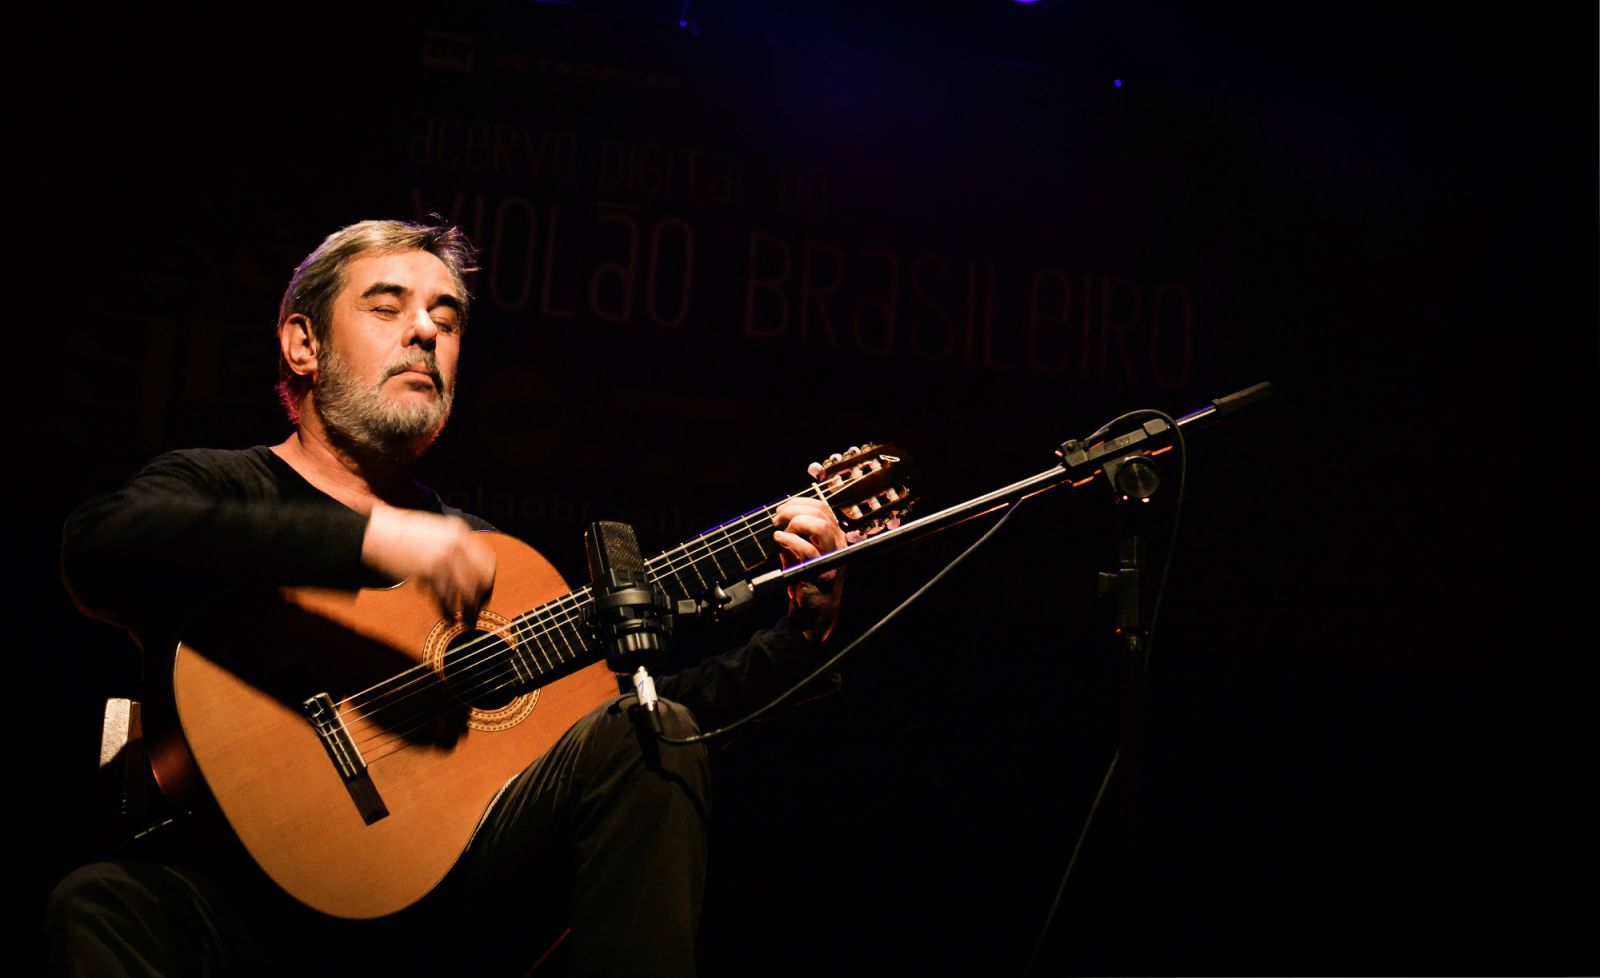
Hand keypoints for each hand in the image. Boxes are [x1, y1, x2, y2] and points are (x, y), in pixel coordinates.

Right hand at [361, 505, 496, 623]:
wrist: (379, 533)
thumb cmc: (403, 533)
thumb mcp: (435, 529)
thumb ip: (453, 542)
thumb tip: (468, 564)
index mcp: (459, 531)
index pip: (487, 559)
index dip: (488, 579)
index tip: (485, 590)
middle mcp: (456, 544)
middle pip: (482, 577)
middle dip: (482, 597)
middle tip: (479, 609)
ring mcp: (444, 558)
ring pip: (467, 592)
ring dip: (469, 609)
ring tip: (468, 621)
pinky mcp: (428, 572)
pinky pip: (445, 598)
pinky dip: (448, 611)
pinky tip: (449, 618)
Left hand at [772, 492, 846, 641]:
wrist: (812, 612)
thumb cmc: (805, 580)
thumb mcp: (798, 551)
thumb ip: (794, 534)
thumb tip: (778, 516)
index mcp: (834, 535)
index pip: (821, 506)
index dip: (799, 502)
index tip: (781, 509)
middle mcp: (838, 543)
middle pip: (821, 512)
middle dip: (794, 510)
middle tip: (776, 519)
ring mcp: (832, 558)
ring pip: (820, 526)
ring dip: (795, 523)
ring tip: (780, 530)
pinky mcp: (823, 573)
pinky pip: (808, 549)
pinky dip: (790, 541)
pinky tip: (779, 541)